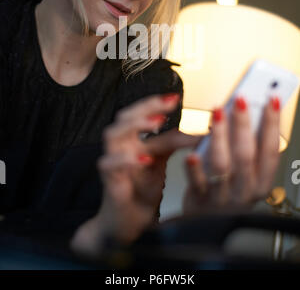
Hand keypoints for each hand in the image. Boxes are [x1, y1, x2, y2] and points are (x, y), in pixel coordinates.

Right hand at [70, 93, 199, 257]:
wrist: (128, 221)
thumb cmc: (142, 190)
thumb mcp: (161, 161)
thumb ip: (173, 142)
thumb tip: (199, 127)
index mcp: (132, 139)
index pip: (140, 113)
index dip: (156, 103)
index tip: (175, 97)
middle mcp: (120, 146)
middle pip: (124, 116)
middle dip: (145, 106)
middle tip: (167, 104)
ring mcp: (112, 161)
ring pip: (112, 134)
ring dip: (134, 125)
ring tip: (157, 123)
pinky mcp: (109, 180)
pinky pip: (109, 164)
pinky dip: (125, 159)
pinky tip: (144, 158)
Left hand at [183, 96, 280, 214]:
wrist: (205, 223)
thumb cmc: (227, 192)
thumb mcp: (246, 173)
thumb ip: (248, 147)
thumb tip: (245, 110)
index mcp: (262, 181)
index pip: (272, 150)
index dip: (272, 124)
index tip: (271, 99)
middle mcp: (246, 190)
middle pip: (247, 154)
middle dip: (244, 124)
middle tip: (240, 100)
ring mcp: (223, 196)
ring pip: (223, 165)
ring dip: (220, 136)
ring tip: (217, 113)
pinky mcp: (201, 200)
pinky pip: (198, 183)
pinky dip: (195, 169)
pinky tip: (191, 154)